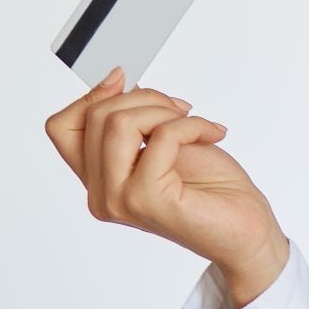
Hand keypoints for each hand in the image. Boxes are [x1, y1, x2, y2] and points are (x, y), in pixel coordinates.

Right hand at [45, 65, 288, 290]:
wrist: (246, 229)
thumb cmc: (212, 188)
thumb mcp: (165, 140)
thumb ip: (133, 120)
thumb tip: (114, 80)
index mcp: (99, 180)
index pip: (62, 128)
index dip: (91, 95)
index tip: (125, 79)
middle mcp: (101, 195)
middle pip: (95, 116)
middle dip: (145, 98)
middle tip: (180, 109)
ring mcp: (119, 200)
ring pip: (119, 123)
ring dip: (166, 110)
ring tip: (195, 124)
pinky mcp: (146, 200)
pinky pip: (162, 136)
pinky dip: (193, 124)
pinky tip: (212, 135)